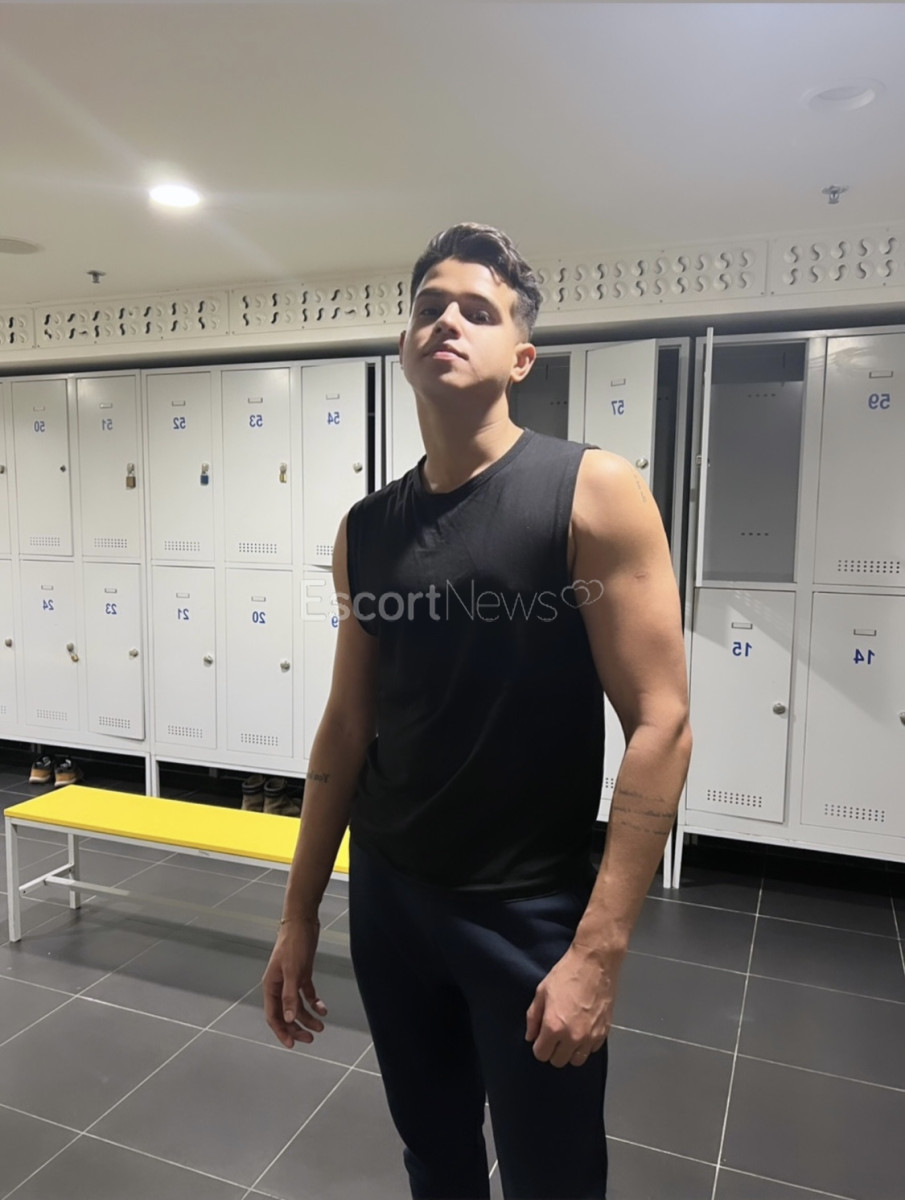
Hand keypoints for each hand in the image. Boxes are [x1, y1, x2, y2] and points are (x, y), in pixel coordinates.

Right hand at [262, 916, 328, 1048]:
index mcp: (271, 986)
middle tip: (310, 1038)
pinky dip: (314, 1003)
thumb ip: (290, 995)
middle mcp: (279, 986)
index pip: (273, 1016)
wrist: (303, 922)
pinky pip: (307, 994)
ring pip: (297, 1006)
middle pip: (286, 1014)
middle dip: (297, 1028)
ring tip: (321, 1026)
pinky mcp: (301, 975)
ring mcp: (291, 981)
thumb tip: (289, 1019)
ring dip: (308, 1017)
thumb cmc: (294, 943)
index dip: (281, 1031)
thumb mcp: (293, 970)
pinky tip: (323, 1009)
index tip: (292, 1044)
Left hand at [525, 943, 622, 1068]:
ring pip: (577, 1060)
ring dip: (570, 1051)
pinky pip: (592, 1050)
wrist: (595, 963)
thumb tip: (530, 1037)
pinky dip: (586, 1045)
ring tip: (569, 1035)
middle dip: (553, 1050)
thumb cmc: (566, 974)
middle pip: (558, 1061)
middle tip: (554, 1035)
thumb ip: (533, 1017)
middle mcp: (572, 1037)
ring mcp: (590, 1037)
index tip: (541, 1036)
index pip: (541, 1054)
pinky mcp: (604, 1032)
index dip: (539, 1046)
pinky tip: (583, 1029)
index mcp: (554, 1027)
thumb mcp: (542, 992)